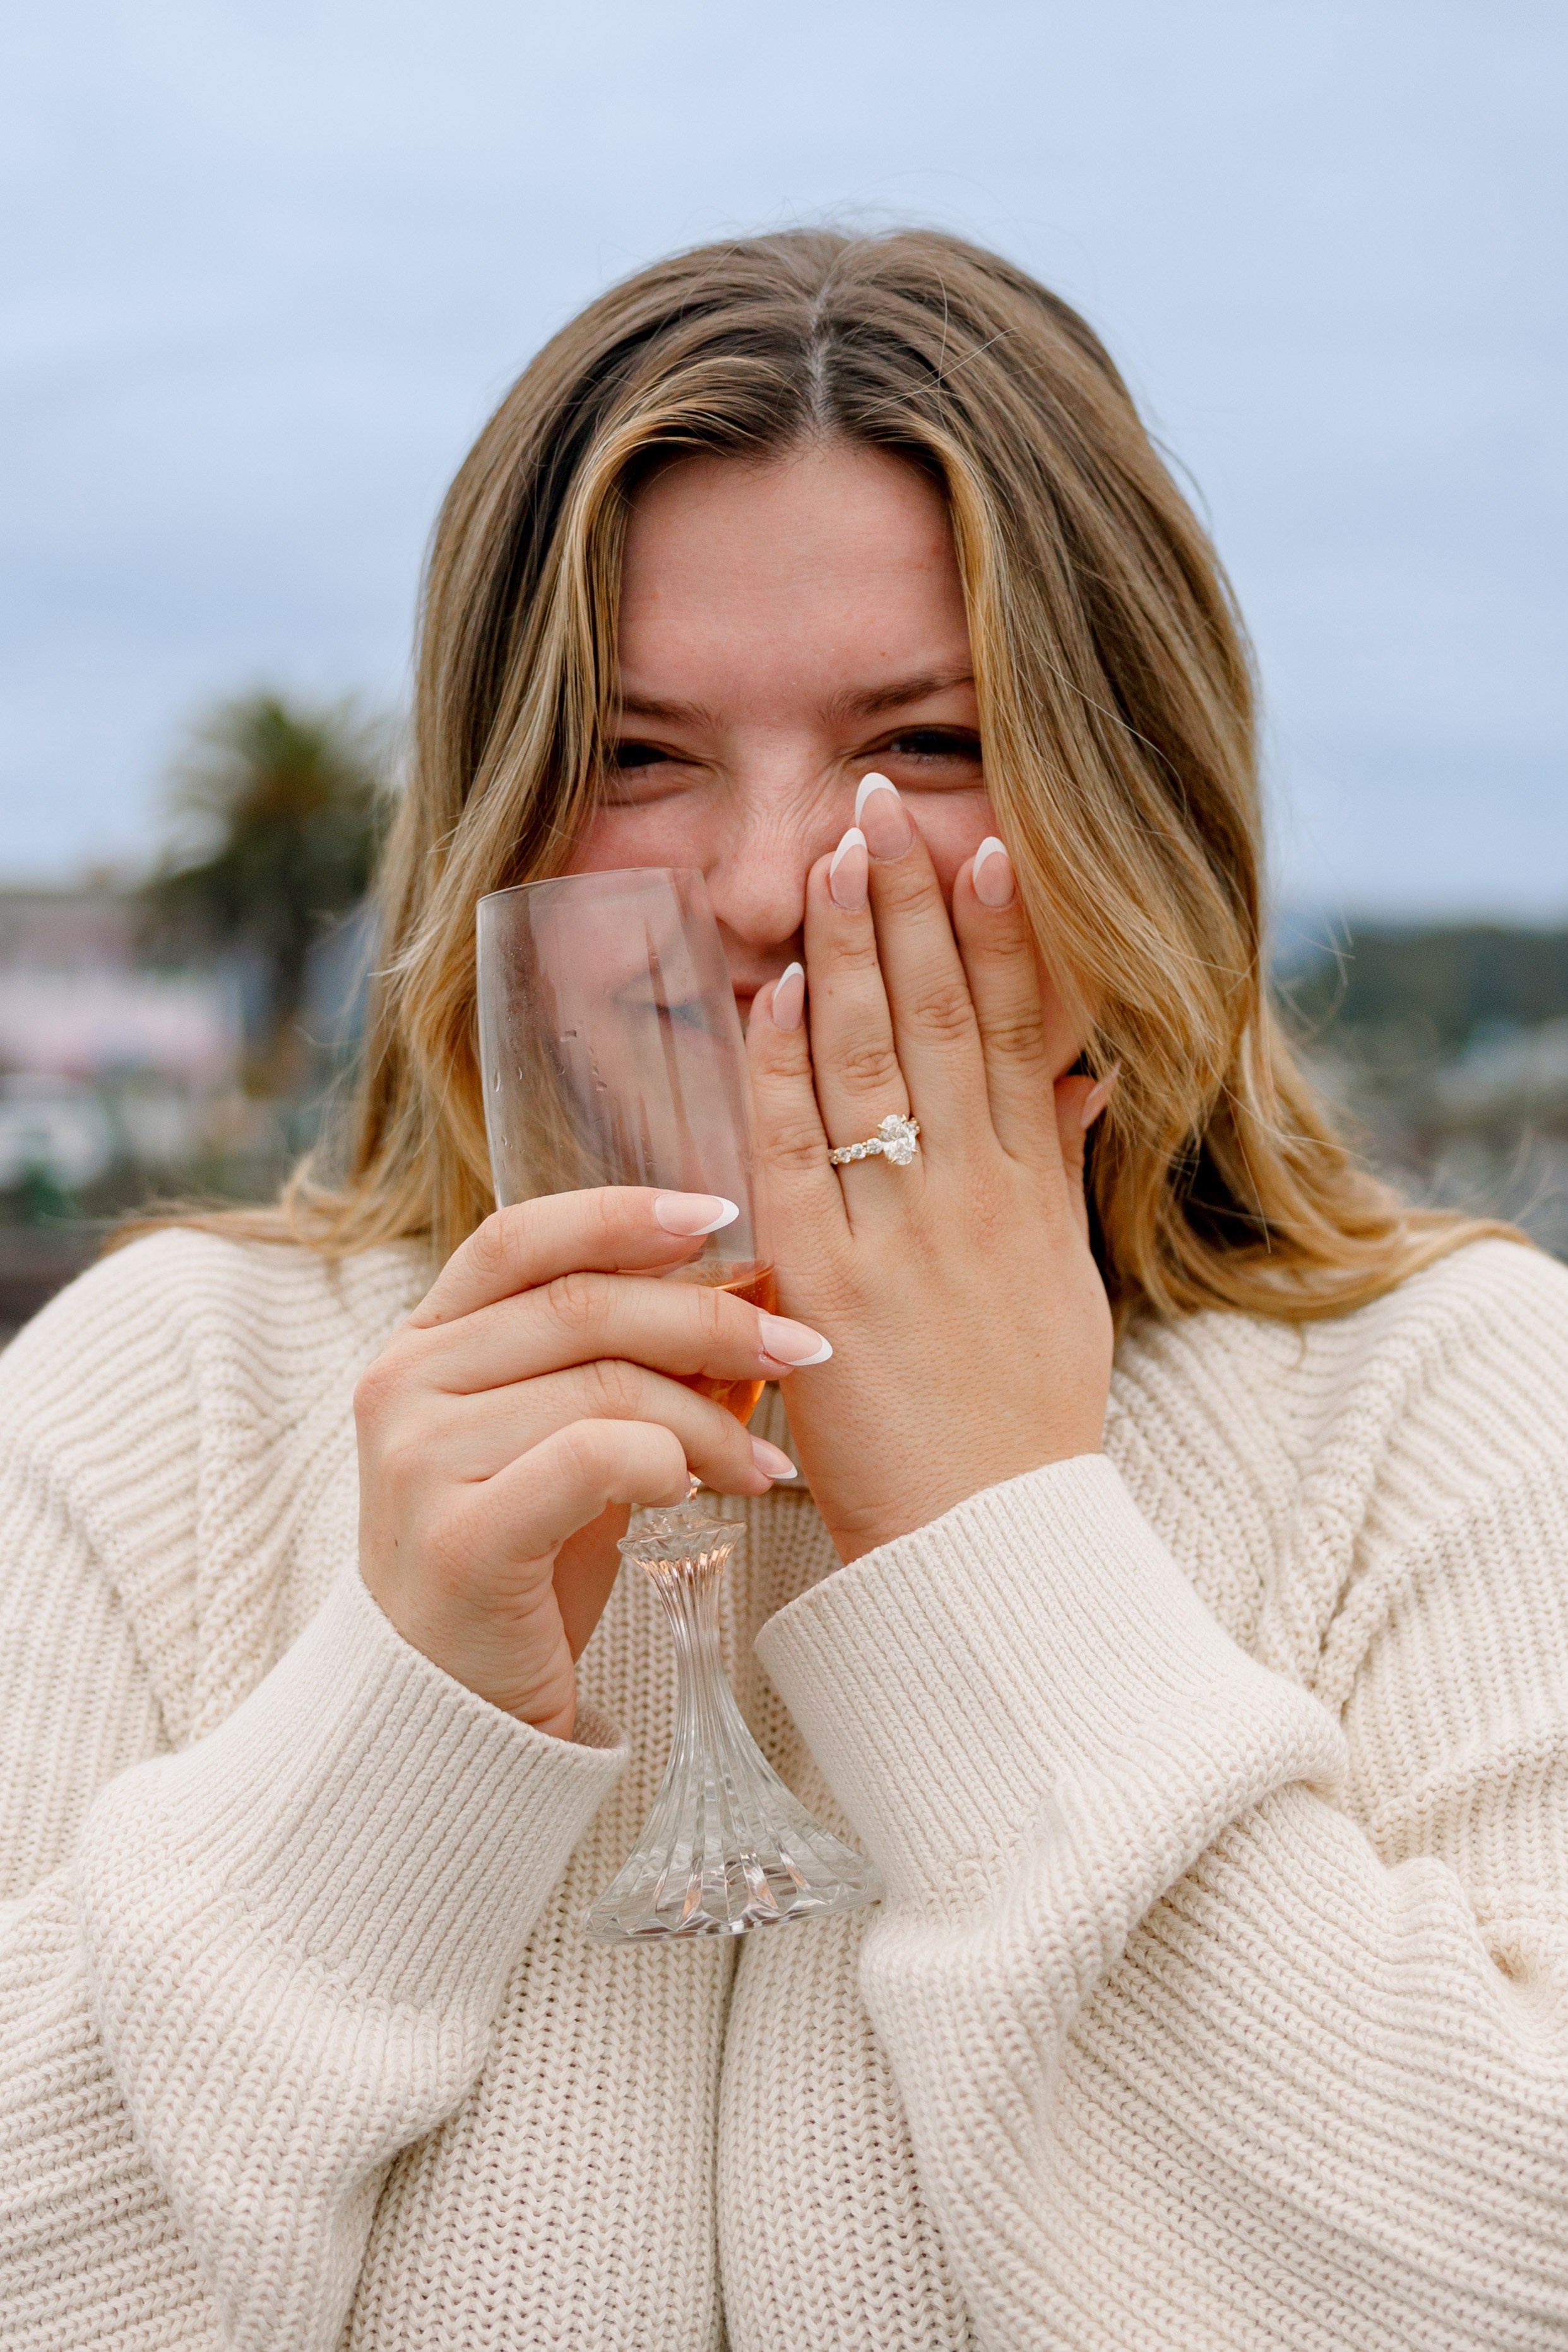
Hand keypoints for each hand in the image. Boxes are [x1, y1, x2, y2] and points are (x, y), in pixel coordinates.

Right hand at [354, 1188, 827, 1734]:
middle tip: (801, 1347)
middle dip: (713, 1320)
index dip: (622, 1214)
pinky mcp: (459, 1537)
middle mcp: (403, 1385)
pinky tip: (696, 1493)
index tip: (719, 1216)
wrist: (449, 1715)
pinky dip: (665, 1463)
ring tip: (758, 1463)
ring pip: (604, 1385)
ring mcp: (420, 1459)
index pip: (519, 1237)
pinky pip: (594, 1457)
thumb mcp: (561, 1446)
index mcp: (423, 1344)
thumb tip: (740, 1302)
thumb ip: (615, 1369)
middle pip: (584, 1305)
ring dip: (708, 1417)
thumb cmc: (520, 1567)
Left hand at [746, 778, 1114, 1562]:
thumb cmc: (1026, 1423)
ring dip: (849, 954)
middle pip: (943, 1020)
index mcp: (1032, 1193)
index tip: (983, 844)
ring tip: (834, 858)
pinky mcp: (824, 1278)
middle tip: (882, 805)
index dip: (999, 934)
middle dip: (908, 907)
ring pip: (875, 1062)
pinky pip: (797, 1150)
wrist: (991, 1540)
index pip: (1016, 1034)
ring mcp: (900, 1231)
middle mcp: (973, 1194)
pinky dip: (783, 1068)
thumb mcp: (1067, 1285)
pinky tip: (771, 993)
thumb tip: (1082, 1076)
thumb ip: (1058, 1171)